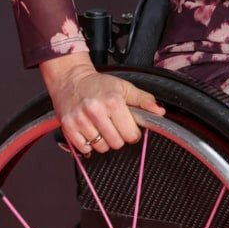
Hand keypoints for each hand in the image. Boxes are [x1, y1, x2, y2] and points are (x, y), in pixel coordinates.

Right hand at [40, 52, 165, 155]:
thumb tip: (160, 112)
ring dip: (104, 142)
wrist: (70, 79)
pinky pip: (84, 149)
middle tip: (114, 127)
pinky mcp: (68, 127)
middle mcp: (95, 111)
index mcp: (113, 101)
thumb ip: (144, 100)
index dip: (132, 133)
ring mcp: (80, 120)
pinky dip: (89, 145)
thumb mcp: (124, 87)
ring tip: (101, 129)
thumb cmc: (99, 84)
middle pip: (116, 144)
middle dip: (119, 138)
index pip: (131, 134)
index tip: (128, 128)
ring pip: (101, 148)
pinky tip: (90, 132)